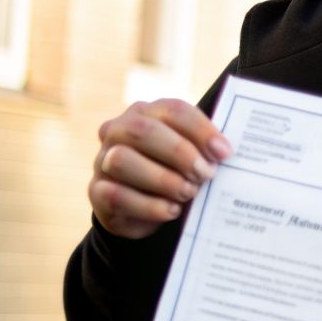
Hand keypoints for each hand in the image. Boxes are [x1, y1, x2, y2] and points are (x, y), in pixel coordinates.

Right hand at [88, 98, 231, 238]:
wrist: (143, 207)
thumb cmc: (176, 171)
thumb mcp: (192, 156)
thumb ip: (204, 149)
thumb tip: (225, 153)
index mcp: (148, 113)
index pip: (174, 111)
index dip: (201, 130)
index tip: (224, 153)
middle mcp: (119, 130)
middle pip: (143, 131)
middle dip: (180, 153)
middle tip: (206, 174)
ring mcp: (103, 159)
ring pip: (123, 161)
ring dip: (163, 180)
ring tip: (188, 193)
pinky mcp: (96, 190)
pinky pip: (117, 195)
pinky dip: (150, 205)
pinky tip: (171, 210)